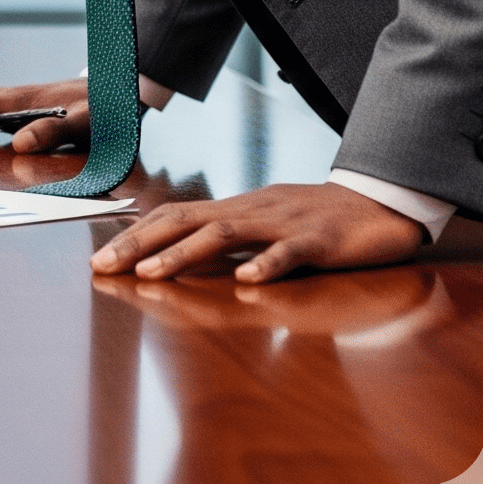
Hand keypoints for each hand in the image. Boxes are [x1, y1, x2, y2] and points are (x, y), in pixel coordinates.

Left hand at [90, 181, 427, 283]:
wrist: (380, 202)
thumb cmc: (320, 219)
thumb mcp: (268, 226)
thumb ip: (233, 240)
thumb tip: (185, 255)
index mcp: (238, 210)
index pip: (175, 218)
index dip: (136, 237)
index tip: (102, 259)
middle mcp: (252, 211)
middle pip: (186, 222)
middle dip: (141, 244)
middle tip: (103, 266)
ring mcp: (284, 224)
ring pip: (226, 235)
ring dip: (185, 254)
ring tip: (152, 272)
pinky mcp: (320, 241)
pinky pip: (292, 253)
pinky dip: (268, 265)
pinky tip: (250, 281)